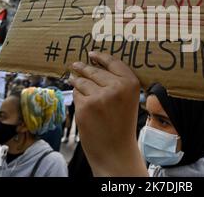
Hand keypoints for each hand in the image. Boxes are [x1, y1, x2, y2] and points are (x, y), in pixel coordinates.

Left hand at [69, 51, 146, 176]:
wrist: (116, 150)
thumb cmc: (122, 124)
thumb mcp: (128, 99)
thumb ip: (117, 82)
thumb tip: (93, 63)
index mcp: (131, 83)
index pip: (112, 62)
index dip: (100, 56)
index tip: (91, 53)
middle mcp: (116, 87)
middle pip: (94, 70)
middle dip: (83, 67)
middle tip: (75, 64)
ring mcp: (99, 97)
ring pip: (82, 81)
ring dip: (76, 80)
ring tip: (73, 78)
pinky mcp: (85, 106)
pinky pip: (76, 94)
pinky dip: (77, 97)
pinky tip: (82, 102)